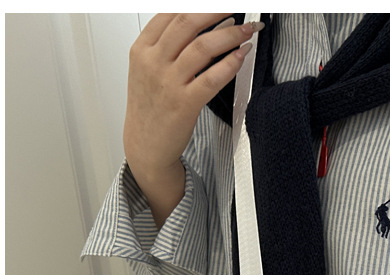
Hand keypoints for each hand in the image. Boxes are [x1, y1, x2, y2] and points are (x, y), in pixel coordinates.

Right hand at [123, 14, 261, 225]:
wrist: (145, 146)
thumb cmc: (150, 108)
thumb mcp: (147, 69)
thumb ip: (167, 45)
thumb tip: (200, 22)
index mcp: (142, 49)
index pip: (170, 13)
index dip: (199, 4)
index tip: (218, 3)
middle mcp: (153, 62)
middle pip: (188, 22)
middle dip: (218, 10)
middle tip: (238, 7)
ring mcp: (168, 83)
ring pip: (203, 46)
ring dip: (231, 34)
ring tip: (247, 30)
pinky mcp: (184, 104)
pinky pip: (212, 78)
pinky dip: (230, 63)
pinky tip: (241, 55)